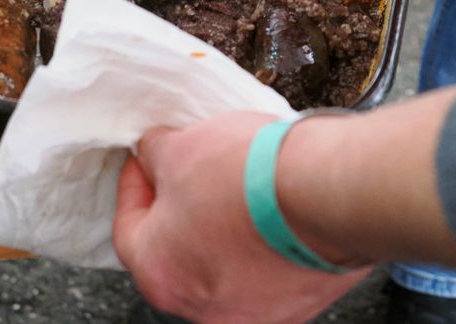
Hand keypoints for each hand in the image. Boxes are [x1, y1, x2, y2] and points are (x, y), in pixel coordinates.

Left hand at [113, 112, 370, 323]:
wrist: (327, 191)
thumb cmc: (251, 177)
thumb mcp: (180, 148)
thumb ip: (155, 155)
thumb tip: (154, 154)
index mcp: (160, 273)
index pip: (128, 225)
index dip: (136, 182)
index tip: (148, 160)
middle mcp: (204, 307)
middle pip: (178, 250)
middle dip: (183, 206)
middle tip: (193, 170)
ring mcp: (255, 312)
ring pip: (226, 263)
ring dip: (226, 226)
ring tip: (242, 185)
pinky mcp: (298, 304)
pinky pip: (270, 269)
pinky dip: (267, 241)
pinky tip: (276, 207)